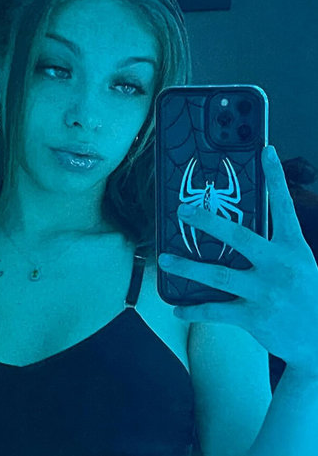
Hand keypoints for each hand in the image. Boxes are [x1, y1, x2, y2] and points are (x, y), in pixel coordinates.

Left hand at [158, 145, 317, 378]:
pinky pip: (216, 311)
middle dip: (207, 221)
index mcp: (293, 249)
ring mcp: (265, 291)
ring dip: (187, 267)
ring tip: (164, 260)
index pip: (283, 206)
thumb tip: (237, 235)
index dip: (275, 177)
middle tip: (183, 211)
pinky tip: (178, 309)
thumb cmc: (309, 296)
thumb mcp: (300, 264)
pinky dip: (195, 310)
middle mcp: (279, 266)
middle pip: (237, 236)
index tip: (265, 151)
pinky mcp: (254, 317)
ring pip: (217, 275)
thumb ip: (274, 248)